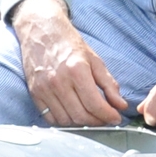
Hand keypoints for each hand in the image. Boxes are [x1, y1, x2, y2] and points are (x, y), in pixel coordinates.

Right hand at [10, 0, 126, 125]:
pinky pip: (49, 118)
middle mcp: (58, 81)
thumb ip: (109, 84)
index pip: (94, 104)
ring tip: (91, 117)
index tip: (116, 118)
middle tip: (106, 119)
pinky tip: (73, 114)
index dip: (108, 116)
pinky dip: (63, 121)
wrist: (42, 32)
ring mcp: (44, 89)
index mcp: (77, 71)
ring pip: (65, 120)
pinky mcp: (34, 93)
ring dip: (81, 124)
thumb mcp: (95, 60)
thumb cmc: (69, 44)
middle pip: (81, 115)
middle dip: (97, 122)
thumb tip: (121, 105)